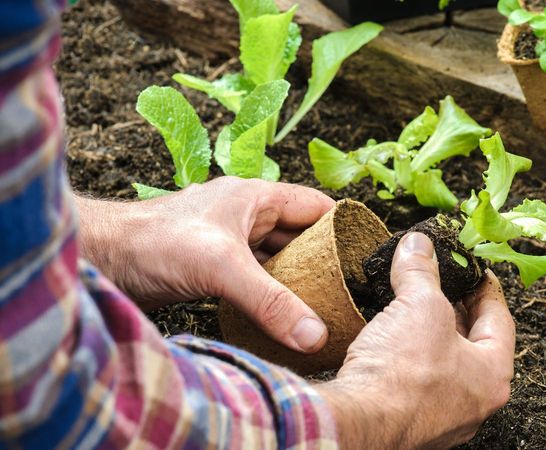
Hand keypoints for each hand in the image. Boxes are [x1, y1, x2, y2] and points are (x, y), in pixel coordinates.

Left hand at [75, 177, 334, 353]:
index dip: (344, 226)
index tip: (366, 255)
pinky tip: (281, 313)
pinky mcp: (212, 265)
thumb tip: (315, 334)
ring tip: (323, 304)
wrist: (101, 258)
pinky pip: (254, 276)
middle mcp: (245, 214)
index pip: (316, 206)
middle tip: (348, 289)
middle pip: (299, 235)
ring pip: (276, 257)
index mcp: (256, 197)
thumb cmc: (154, 242)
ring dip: (295, 278)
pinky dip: (270, 292)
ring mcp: (228, 240)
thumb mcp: (222, 268)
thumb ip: (271, 302)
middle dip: (323, 259)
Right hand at [317, 233, 515, 448]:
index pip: (500, 320)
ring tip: (412, 307)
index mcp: (493, 375)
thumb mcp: (418, 304)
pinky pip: (416, 384)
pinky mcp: (409, 423)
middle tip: (442, 284)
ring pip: (443, 366)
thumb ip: (421, 271)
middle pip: (472, 344)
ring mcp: (442, 418)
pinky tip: (390, 342)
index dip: (485, 287)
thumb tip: (418, 245)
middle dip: (455, 310)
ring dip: (429, 335)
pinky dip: (408, 359)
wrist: (358, 423)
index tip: (475, 270)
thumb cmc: (403, 373)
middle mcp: (473, 403)